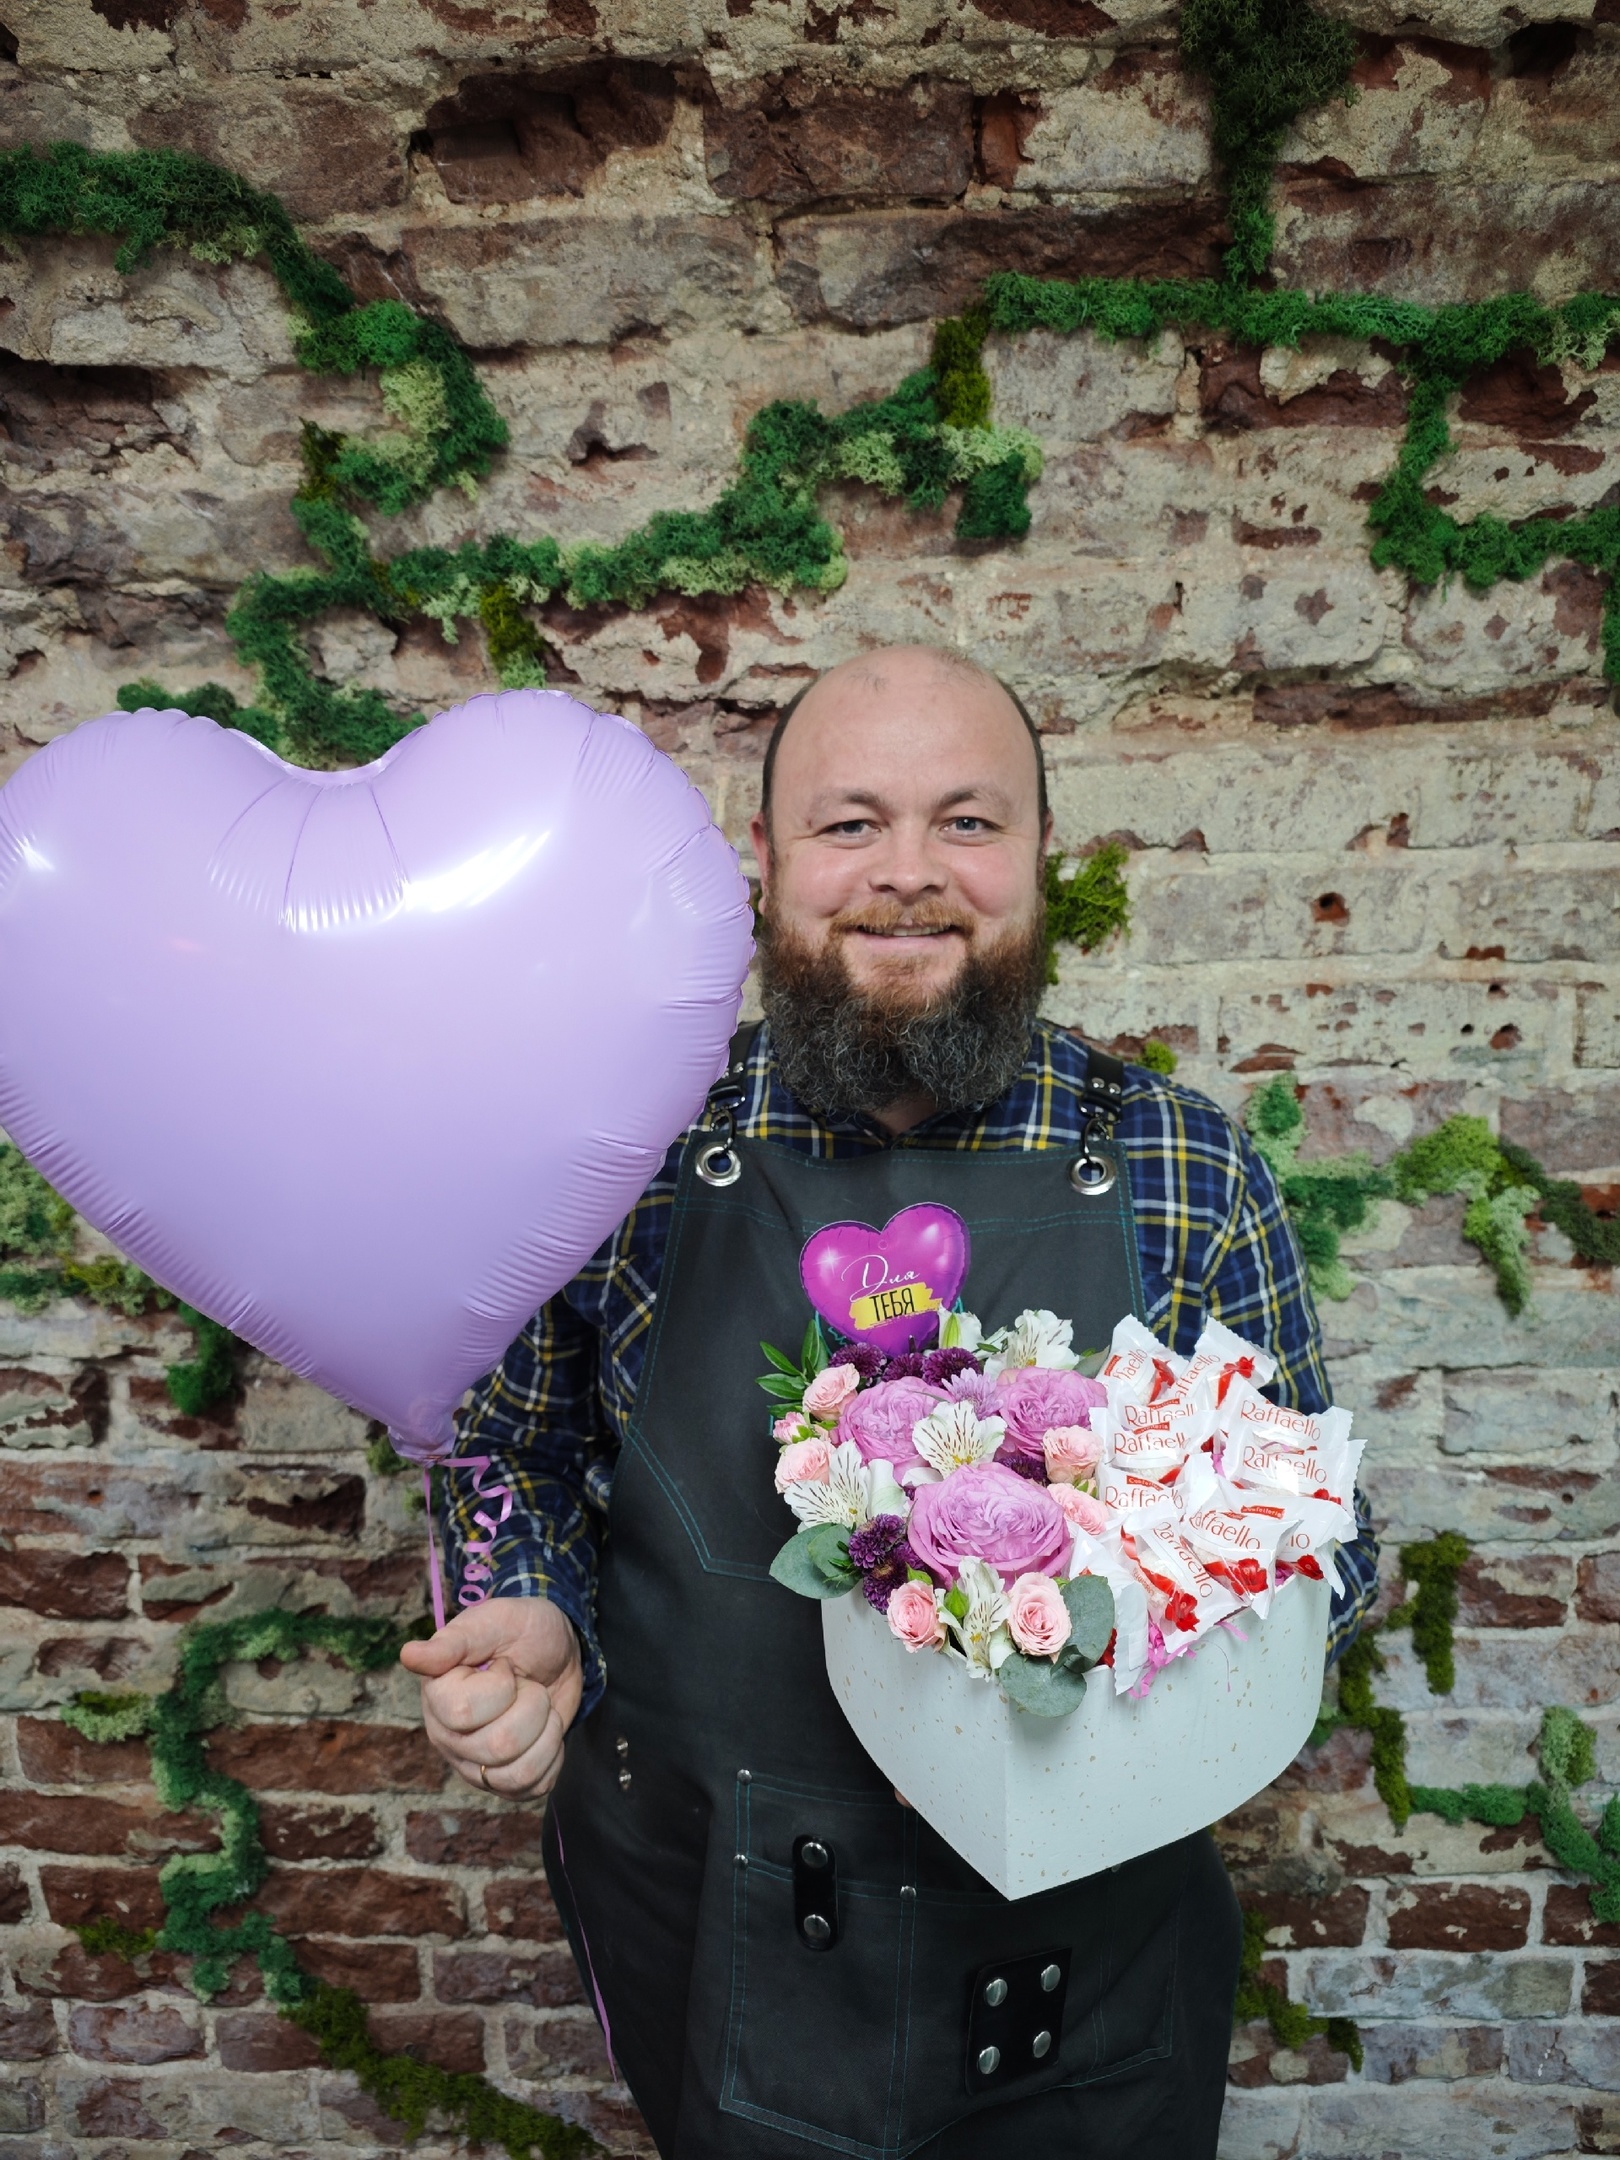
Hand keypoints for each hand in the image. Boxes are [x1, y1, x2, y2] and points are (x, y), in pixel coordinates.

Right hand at [401, 1595, 583, 1799]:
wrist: (556, 1650)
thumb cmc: (520, 1630)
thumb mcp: (493, 1621)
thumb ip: (453, 1642)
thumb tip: (409, 1655)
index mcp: (438, 1697)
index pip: (465, 1713)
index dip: (501, 1687)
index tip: (504, 1665)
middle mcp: (448, 1736)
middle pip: (498, 1747)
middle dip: (533, 1707)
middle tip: (529, 1685)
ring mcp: (474, 1764)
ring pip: (517, 1775)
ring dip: (546, 1733)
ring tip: (540, 1708)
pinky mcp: (503, 1782)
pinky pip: (533, 1788)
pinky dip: (553, 1756)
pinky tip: (546, 1731)